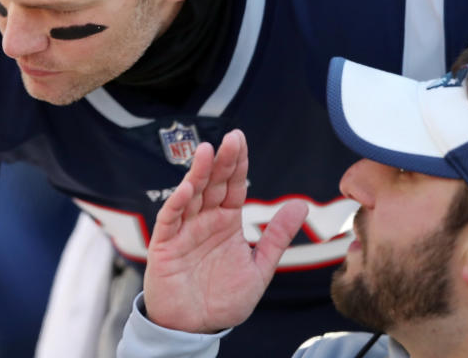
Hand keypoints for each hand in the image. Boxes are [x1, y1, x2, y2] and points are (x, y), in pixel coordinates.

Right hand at [144, 129, 308, 332]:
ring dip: (198, 173)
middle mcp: (204, 220)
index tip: (241, 140)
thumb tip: (301, 204)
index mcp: (226, 222)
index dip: (238, 164)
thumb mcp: (259, 267)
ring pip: (191, 194)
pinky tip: (188, 188)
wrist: (195, 328)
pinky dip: (178, 203)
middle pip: (213, 184)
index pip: (233, 186)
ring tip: (207, 152)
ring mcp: (184, 230)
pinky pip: (171, 219)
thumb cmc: (223, 299)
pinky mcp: (165, 244)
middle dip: (222, 161)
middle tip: (231, 138)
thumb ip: (276, 236)